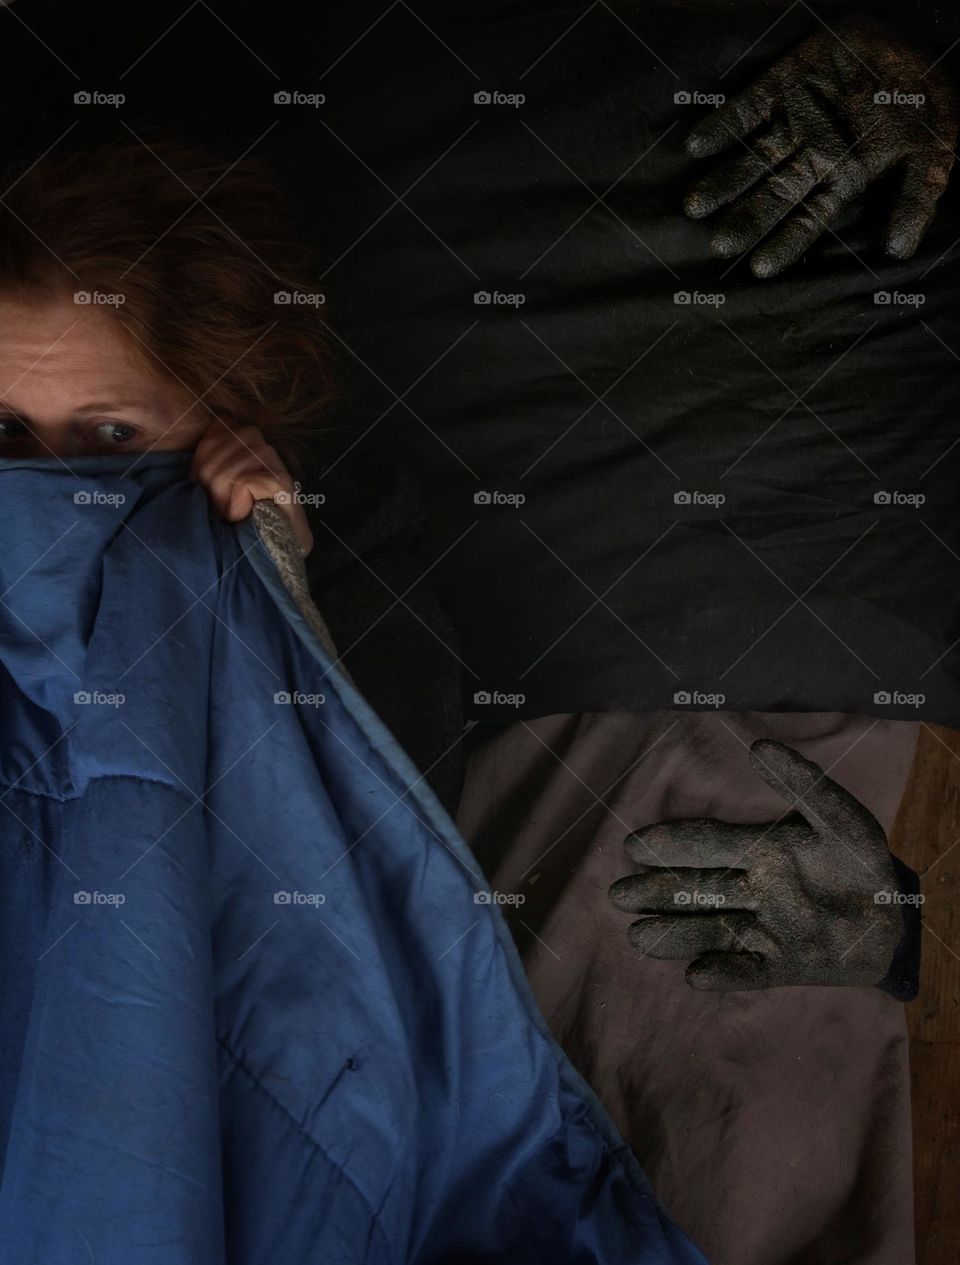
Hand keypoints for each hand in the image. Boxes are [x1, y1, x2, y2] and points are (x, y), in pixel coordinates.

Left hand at [190, 419, 312, 556]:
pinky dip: (238, 501)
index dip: (206, 454)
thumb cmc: (232, 526)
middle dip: (211, 476)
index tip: (205, 486)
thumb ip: (210, 457)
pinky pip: (248, 481)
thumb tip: (214, 428)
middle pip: (228, 440)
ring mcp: (279, 469)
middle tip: (217, 507)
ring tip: (229, 514)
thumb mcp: (210, 487)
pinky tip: (242, 516)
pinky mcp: (286, 488)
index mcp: (249, 446)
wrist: (261, 561)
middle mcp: (268, 452)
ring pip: (238, 462)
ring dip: (223, 493)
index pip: (223, 424)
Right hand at [608, 739, 904, 989]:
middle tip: (618, 895)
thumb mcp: (841, 818)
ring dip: (675, 934)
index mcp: (760, 850)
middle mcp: (752, 890)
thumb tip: (757, 746)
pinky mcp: (782, 966)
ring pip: (711, 930)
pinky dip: (724, 973)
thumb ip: (803, 785)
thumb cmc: (861, 863)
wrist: (895, 919)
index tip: (634, 846)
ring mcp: (764, 930)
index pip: (707, 844)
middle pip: (697, 889)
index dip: (671, 844)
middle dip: (658, 892)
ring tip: (638, 937)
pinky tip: (697, 976)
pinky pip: (749, 971)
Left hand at [683, 15, 959, 275]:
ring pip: (752, 159)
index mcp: (842, 178)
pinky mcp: (782, 85)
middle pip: (772, 195)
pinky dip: (722, 125)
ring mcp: (794, 121)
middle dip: (746, 220)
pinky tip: (697, 146)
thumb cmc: (926, 102)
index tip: (761, 268)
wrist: (915, 41)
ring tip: (695, 205)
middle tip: (719, 246)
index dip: (785, 243)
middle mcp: (812, 156)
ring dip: (723, 182)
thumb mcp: (933, 152)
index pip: (808, 220)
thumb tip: (898, 252)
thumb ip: (916, 200)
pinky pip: (747, 108)